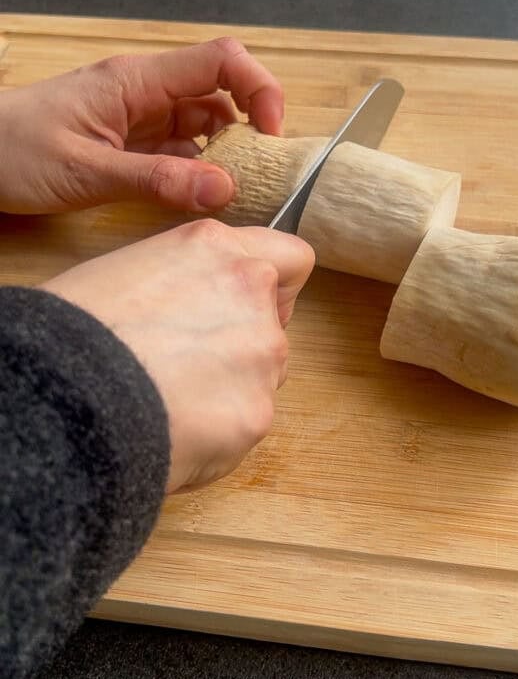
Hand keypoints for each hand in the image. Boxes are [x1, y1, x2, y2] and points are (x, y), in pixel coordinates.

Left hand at [0, 37, 282, 214]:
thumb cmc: (11, 151)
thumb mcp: (86, 172)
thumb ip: (157, 180)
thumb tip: (225, 189)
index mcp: (136, 81)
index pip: (220, 62)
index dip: (259, 89)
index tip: (272, 135)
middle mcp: (144, 92)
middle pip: (220, 92)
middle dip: (249, 129)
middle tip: (259, 175)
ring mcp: (138, 117)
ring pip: (204, 123)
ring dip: (225, 154)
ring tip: (234, 192)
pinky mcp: (130, 142)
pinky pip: (180, 149)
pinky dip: (198, 170)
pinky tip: (201, 196)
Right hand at [42, 220, 314, 492]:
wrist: (65, 391)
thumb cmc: (75, 330)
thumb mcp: (130, 269)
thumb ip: (188, 278)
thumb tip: (194, 307)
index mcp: (215, 247)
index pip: (291, 258)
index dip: (274, 287)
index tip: (248, 307)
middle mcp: (251, 290)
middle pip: (275, 323)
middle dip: (245, 344)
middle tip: (192, 364)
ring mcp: (262, 352)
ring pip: (265, 376)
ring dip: (233, 388)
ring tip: (173, 401)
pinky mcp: (258, 412)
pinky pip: (246, 423)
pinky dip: (220, 432)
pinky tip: (175, 430)